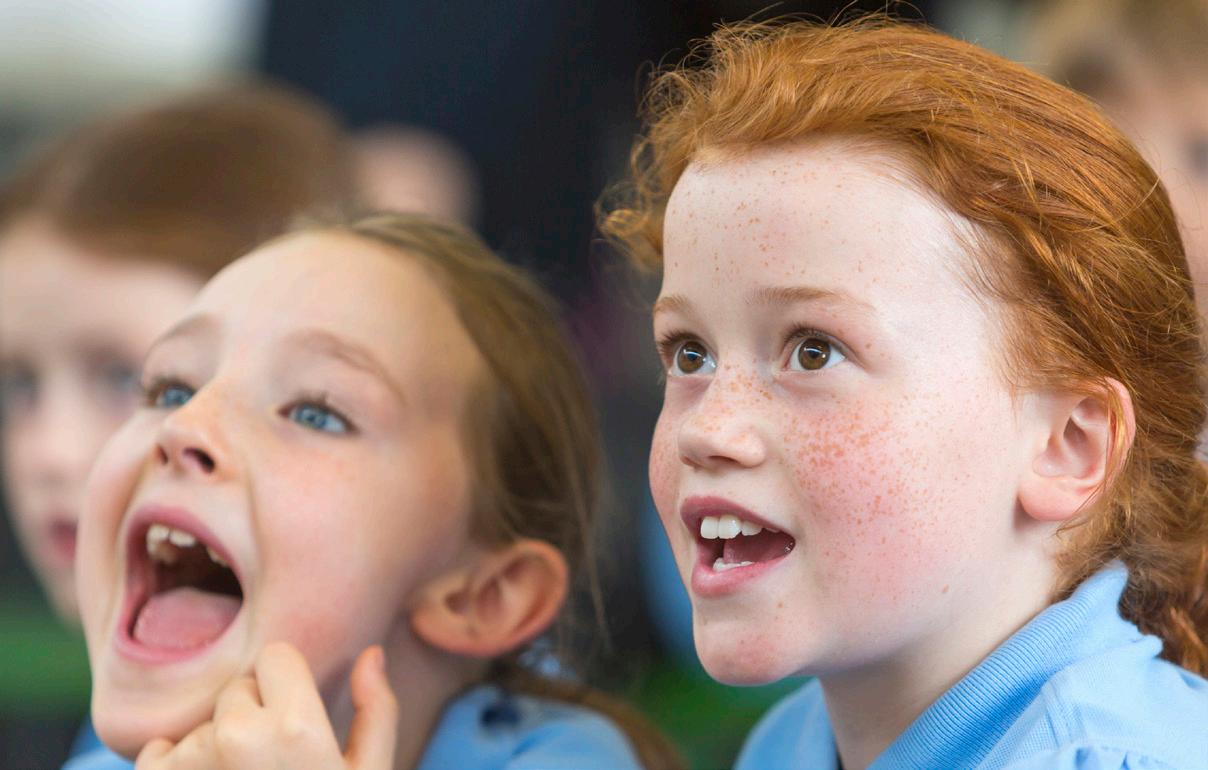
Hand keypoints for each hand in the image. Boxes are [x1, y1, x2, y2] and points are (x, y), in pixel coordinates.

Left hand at [135, 643, 397, 769]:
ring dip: (215, 746)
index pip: (275, 656)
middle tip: (272, 765)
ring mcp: (191, 767)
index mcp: (296, 729)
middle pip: (236, 689)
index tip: (297, 719)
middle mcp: (236, 739)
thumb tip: (370, 654)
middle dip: (251, 714)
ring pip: (201, 723)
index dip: (288, 685)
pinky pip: (158, 751)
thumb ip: (377, 712)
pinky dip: (177, 767)